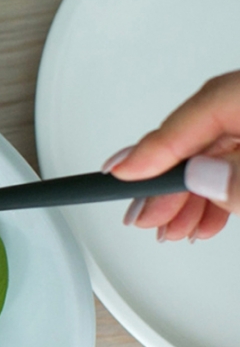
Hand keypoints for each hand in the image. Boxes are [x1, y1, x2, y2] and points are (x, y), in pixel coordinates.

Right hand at [102, 71, 239, 240]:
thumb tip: (202, 175)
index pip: (190, 118)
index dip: (150, 151)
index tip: (118, 175)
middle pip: (196, 137)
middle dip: (165, 182)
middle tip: (141, 214)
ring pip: (214, 152)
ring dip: (188, 194)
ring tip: (171, 228)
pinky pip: (235, 157)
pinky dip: (217, 188)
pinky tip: (203, 216)